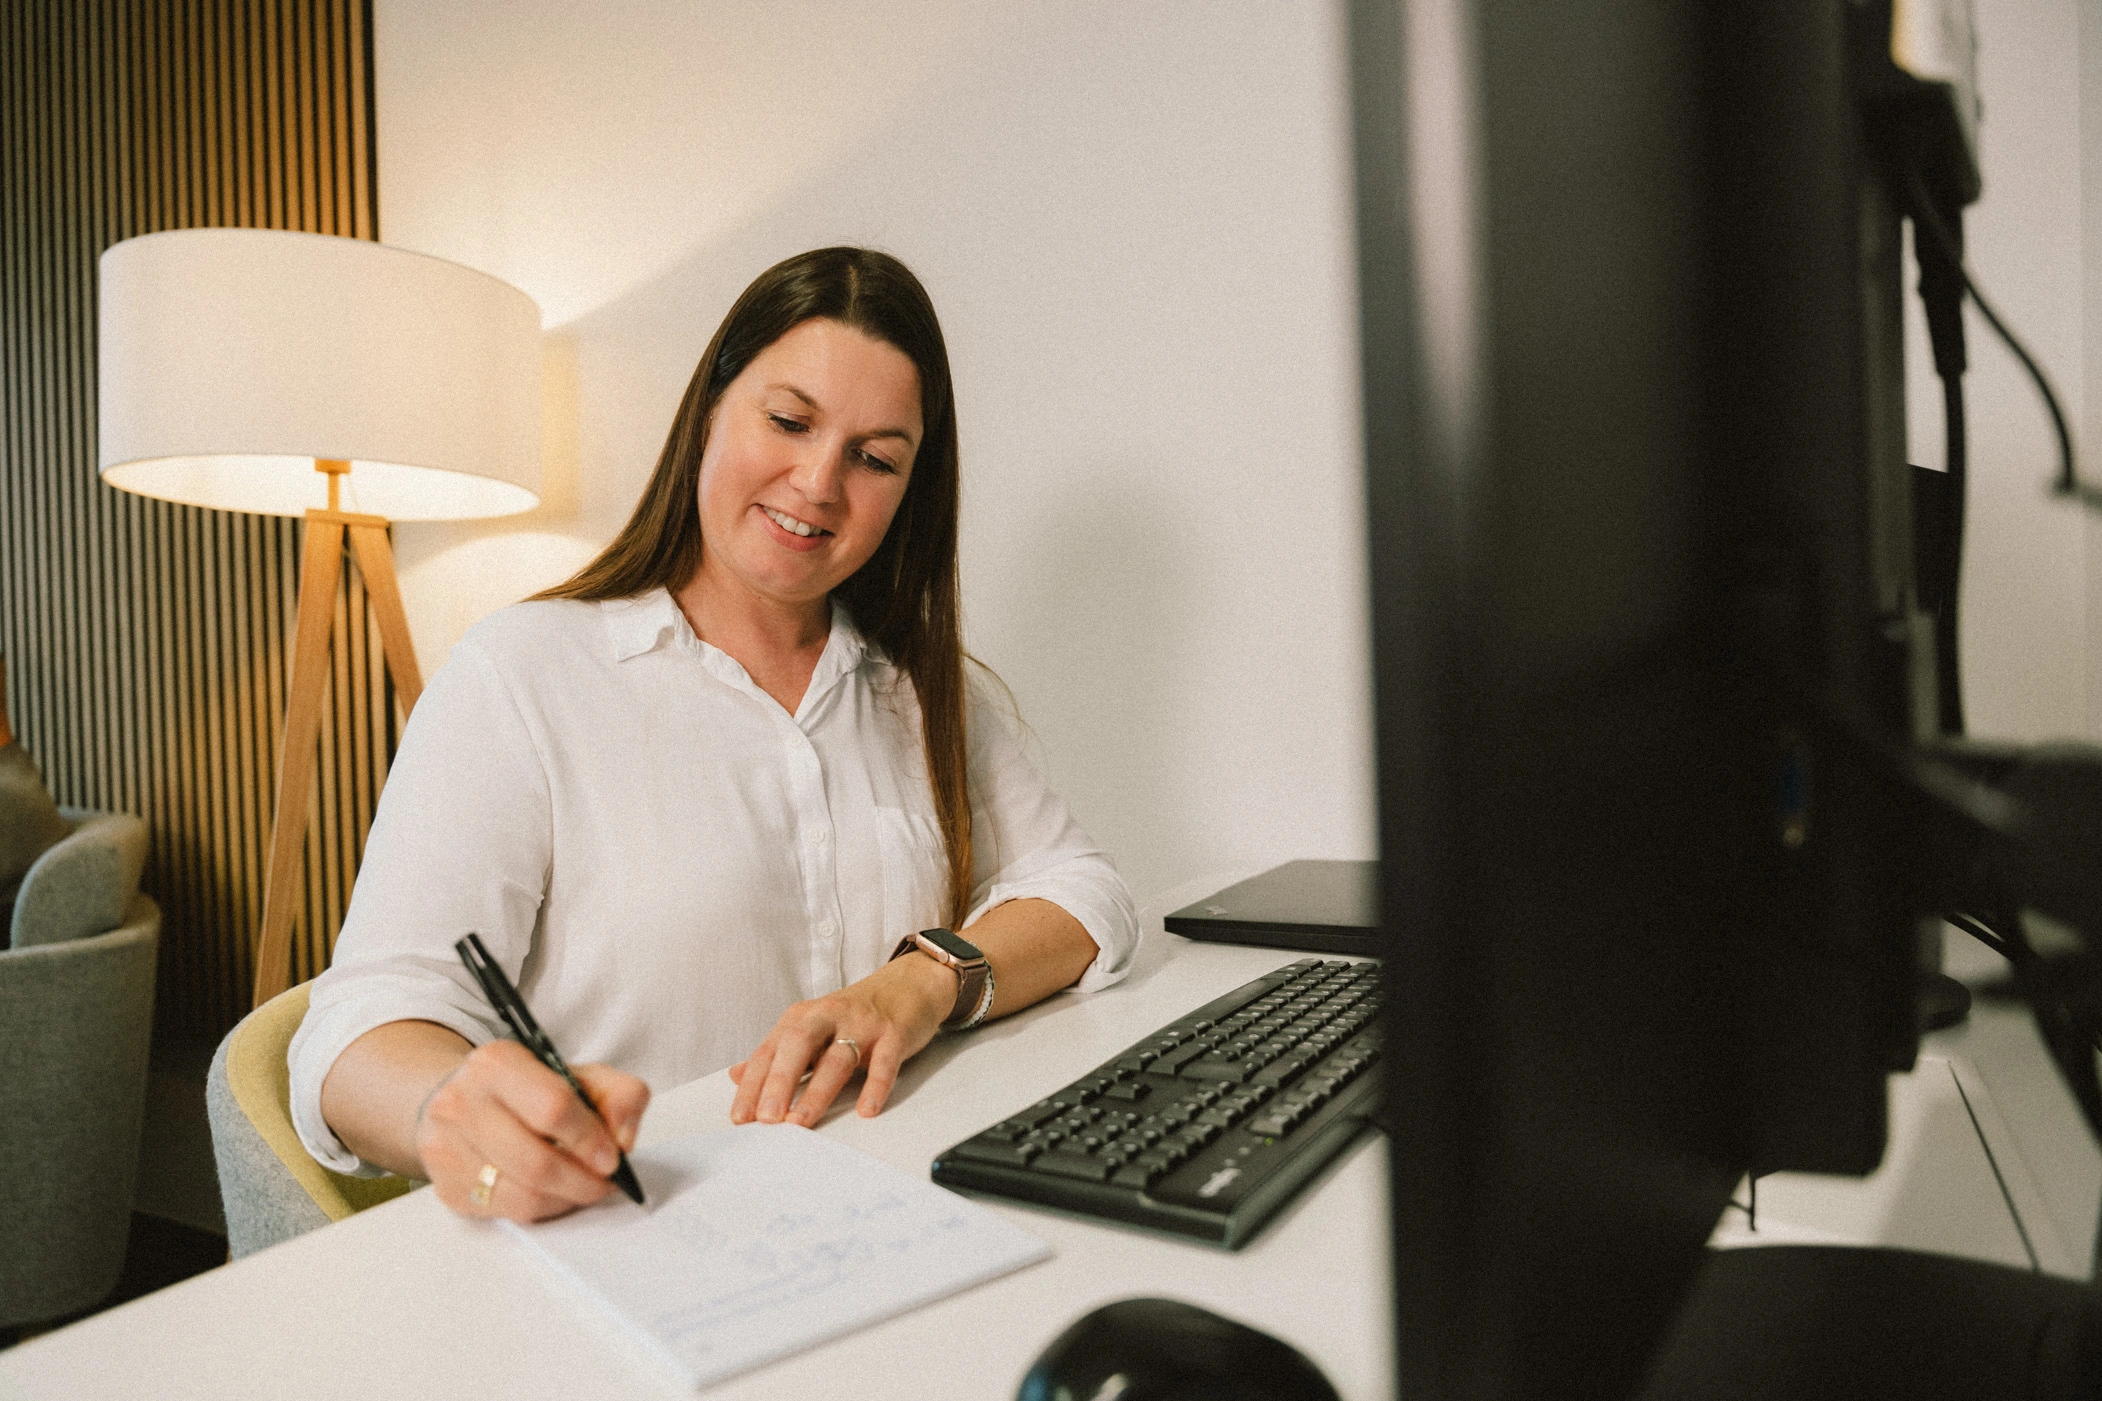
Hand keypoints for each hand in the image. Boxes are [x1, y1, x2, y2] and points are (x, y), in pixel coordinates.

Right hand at [414, 1039, 649, 1222]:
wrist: (465, 1100)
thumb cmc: (527, 1090)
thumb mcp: (578, 1075)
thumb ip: (619, 1095)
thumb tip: (623, 1139)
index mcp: (497, 1063)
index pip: (553, 1107)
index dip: (590, 1138)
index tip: (612, 1156)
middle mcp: (461, 1102)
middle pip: (536, 1161)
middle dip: (582, 1180)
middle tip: (603, 1181)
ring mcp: (446, 1147)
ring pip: (522, 1195)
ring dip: (565, 1199)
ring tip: (582, 1187)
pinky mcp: (446, 1185)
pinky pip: (507, 1212)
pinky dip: (542, 1209)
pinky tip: (553, 1194)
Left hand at [728, 950, 955, 1125]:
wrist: (909, 984)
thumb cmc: (856, 1013)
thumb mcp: (812, 1027)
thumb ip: (777, 1052)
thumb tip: (738, 1075)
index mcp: (803, 1016)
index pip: (771, 1050)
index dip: (753, 1084)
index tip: (741, 1116)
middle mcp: (829, 1016)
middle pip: (798, 1046)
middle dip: (780, 1082)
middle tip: (767, 1117)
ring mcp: (863, 1024)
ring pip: (837, 1057)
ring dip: (818, 1091)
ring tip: (802, 1121)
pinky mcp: (894, 1034)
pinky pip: (884, 1061)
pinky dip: (875, 1086)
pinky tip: (866, 1109)